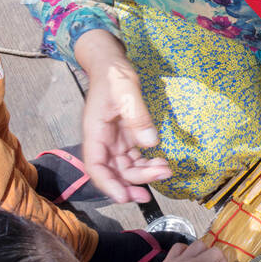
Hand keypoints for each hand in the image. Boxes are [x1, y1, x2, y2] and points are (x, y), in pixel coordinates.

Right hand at [78, 41, 170, 202]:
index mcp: (95, 132)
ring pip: (125, 168)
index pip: (96, 167)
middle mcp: (102, 141)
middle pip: (114, 171)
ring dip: (143, 174)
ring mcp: (113, 142)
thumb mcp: (126, 91)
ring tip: (166, 169)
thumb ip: (137, 117)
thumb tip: (149, 143)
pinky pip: (134, 159)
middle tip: (158, 182)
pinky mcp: (124, 139)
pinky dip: (146, 164)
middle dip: (133, 182)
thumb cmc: (114, 76)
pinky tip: (161, 162)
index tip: (124, 197)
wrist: (112, 64)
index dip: (108, 185)